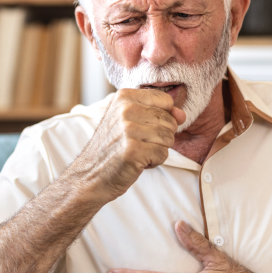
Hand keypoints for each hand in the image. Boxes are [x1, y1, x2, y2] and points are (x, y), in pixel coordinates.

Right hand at [69, 89, 185, 202]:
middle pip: (169, 121)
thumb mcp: (130, 121)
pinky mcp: (132, 150)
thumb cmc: (112, 148)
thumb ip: (158, 113)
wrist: (89, 176)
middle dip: (160, 137)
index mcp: (124, 96)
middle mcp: (125, 109)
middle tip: (137, 143)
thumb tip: (181, 115)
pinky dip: (153, 162)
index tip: (143, 127)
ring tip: (137, 152)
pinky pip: (163, 154)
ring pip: (169, 138)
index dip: (162, 118)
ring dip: (157, 150)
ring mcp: (128, 129)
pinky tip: (136, 162)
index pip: (166, 101)